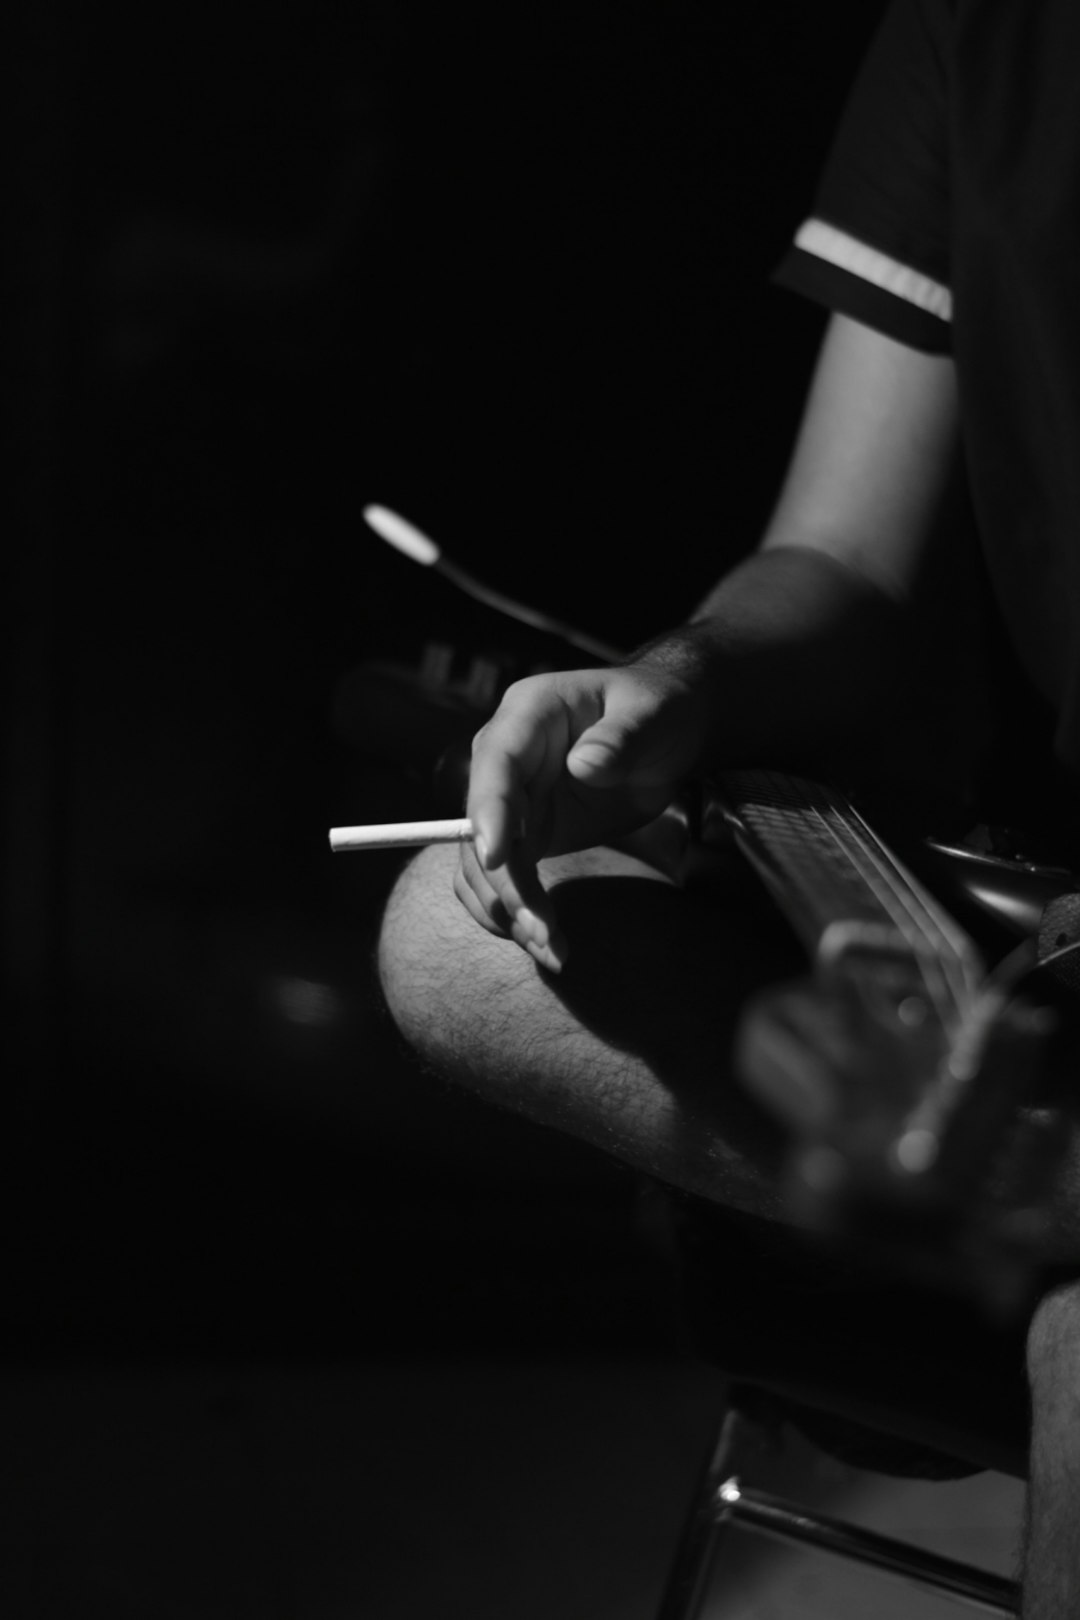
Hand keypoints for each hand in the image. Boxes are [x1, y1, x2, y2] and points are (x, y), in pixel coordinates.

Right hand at [454, 659, 709, 969]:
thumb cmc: (656, 710)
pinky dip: (516, 912)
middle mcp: (506, 758)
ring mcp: (512, 800)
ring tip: (551, 950)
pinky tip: (545, 942)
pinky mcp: (526, 834)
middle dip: (505, 883)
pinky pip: (504, 878)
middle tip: (540, 932)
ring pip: (485, 863)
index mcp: (529, 714)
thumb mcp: (650, 715)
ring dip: (508, 909)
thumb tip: (584, 765)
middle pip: (483, 825)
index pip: (495, 762)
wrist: (665, 730)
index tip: (496, 857)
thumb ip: (621, 737)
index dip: (489, 810)